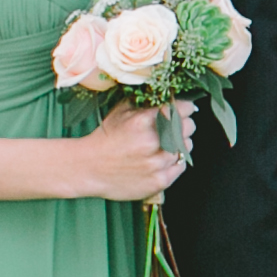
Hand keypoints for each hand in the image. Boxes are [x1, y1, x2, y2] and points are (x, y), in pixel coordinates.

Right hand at [74, 100, 191, 202]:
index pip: (182, 109)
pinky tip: (162, 158)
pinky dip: (175, 161)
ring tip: (163, 144)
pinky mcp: (160, 181)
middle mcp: (152, 142)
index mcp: (143, 121)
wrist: (87, 168)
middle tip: (173, 127)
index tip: (183, 109)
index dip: (185, 108)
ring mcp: (157, 164)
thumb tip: (169, 96)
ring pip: (187, 147)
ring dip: (179, 143)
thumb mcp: (121, 111)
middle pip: (188, 127)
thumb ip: (146, 102)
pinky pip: (181, 166)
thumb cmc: (106, 138)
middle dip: (183, 124)